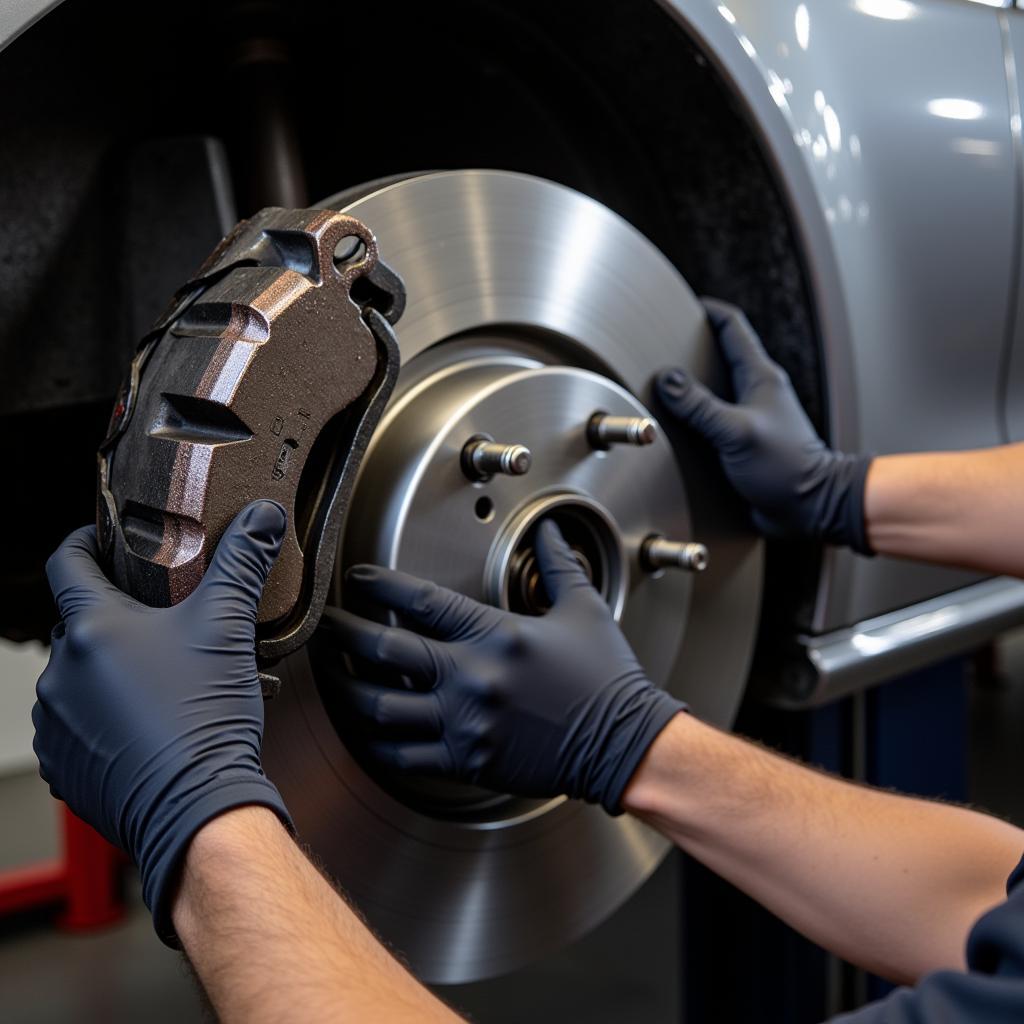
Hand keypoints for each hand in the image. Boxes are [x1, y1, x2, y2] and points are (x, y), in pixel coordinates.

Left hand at [33, 500, 292, 943]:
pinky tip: (146, 723)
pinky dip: (103, 718)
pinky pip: (76, 725)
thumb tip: (262, 516)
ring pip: (78, 676)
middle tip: (163, 625)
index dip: (83, 541)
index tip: (99, 540)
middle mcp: (61, 672)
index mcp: (93, 627)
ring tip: (161, 684)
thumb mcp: (229, 625)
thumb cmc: (206, 718)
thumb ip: (243, 561)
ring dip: (108, 672)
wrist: (198, 807)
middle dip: (116, 618)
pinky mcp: (64, 764)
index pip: (66, 561)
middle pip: (80, 622)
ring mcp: (57, 722)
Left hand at [321, 520, 684, 813]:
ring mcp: (465, 723)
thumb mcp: (584, 610)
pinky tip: (364, 731)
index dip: (380, 584)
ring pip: (381, 708)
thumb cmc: (605, 679)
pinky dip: (376, 743)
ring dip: (348, 689)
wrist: (622, 745)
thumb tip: (548, 531)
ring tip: (331, 675)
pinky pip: (404, 756)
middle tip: (322, 624)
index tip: (358, 577)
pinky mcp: (467, 761)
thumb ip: (559, 566)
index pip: (421, 601)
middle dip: (343, 633)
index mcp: (496, 636)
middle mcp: (472, 678)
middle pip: (384, 650)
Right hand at [656, 298, 872, 552]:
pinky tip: (678, 425)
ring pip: (716, 388)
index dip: (708, 312)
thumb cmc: (786, 467)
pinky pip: (715, 418)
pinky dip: (696, 414)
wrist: (809, 507)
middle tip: (663, 344)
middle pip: (721, 354)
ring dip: (692, 384)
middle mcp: (756, 391)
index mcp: (760, 377)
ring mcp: (751, 415)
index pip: (732, 327)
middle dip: (692, 347)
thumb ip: (700, 406)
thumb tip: (668, 379)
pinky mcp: (744, 440)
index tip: (682, 305)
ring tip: (663, 383)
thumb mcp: (735, 431)